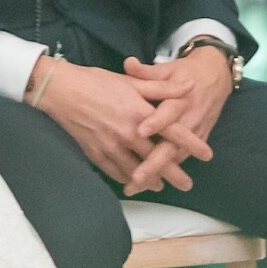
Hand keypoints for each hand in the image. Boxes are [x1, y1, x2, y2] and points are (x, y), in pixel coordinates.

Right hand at [32, 58, 206, 191]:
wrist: (60, 90)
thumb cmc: (95, 81)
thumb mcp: (131, 81)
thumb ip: (161, 87)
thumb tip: (188, 87)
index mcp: (140, 113)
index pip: (173, 132)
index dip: (192, 144)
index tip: (206, 155)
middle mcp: (128, 133)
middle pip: (158, 159)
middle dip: (175, 174)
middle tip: (187, 184)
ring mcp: (111, 146)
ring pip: (137, 170)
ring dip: (151, 180)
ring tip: (161, 186)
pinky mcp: (96, 153)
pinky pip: (115, 171)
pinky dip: (126, 178)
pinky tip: (132, 182)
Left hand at [120, 47, 234, 196]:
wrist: (216, 77)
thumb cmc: (186, 72)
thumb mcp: (168, 69)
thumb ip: (147, 72)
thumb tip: (128, 63)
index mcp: (181, 98)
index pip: (168, 113)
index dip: (156, 122)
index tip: (140, 131)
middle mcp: (189, 118)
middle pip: (172, 144)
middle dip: (155, 162)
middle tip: (137, 176)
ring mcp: (195, 132)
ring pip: (176, 157)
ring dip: (159, 173)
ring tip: (137, 186)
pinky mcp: (198, 140)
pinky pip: (181, 159)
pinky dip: (167, 172)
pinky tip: (149, 184)